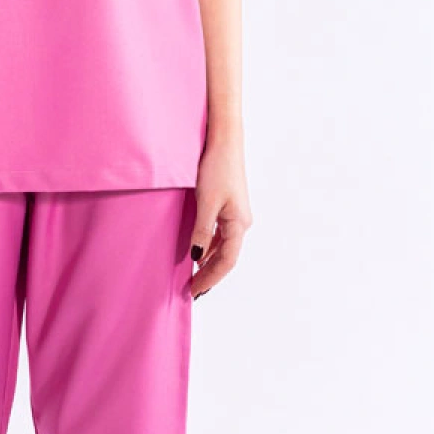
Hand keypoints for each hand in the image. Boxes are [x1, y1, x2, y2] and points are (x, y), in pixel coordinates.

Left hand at [188, 133, 251, 299]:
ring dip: (208, 263)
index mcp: (239, 224)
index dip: (211, 278)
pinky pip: (219, 236)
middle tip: (192, 291)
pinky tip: (197, 254)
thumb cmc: (217, 168)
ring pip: (222, 248)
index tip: (195, 291)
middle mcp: (241, 223)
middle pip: (225, 258)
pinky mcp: (228, 208)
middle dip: (209, 275)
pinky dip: (208, 248)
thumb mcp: (205, 202)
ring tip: (193, 277)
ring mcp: (236, 216)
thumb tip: (196, 256)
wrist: (224, 142)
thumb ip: (201, 231)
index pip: (226, 261)